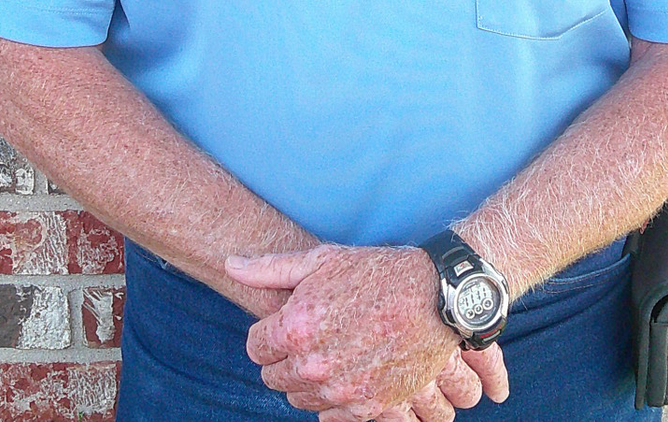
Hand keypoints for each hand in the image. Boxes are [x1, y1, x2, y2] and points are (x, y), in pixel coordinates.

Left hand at [227, 244, 510, 421]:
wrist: (437, 297)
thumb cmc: (378, 272)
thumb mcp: (323, 260)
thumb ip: (270, 269)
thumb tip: (229, 265)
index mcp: (296, 326)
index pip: (256, 348)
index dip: (269, 335)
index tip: (287, 324)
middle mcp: (314, 364)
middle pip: (275, 378)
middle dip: (285, 359)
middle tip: (310, 340)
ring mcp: (343, 390)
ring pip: (301, 399)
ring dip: (308, 381)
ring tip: (331, 354)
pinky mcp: (370, 406)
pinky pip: (331, 418)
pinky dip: (333, 401)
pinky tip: (347, 375)